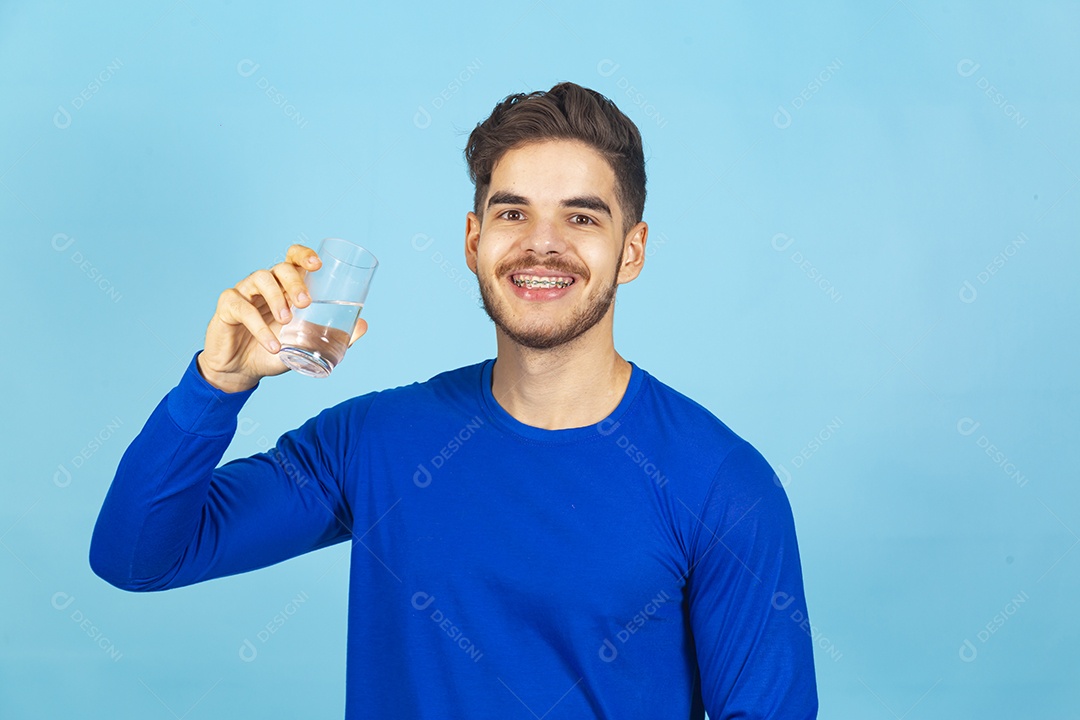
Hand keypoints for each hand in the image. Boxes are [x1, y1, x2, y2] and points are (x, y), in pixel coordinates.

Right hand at [197, 244, 368, 392]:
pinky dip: (259, 327)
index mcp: (284, 286)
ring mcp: (244, 292)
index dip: (304, 255)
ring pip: (261, 278)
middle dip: (295, 281)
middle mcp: (265, 284)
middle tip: (306, 303)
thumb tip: (364, 325)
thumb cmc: (275, 351)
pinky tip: (272, 344)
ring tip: (287, 321)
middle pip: (280, 267)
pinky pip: (243, 309)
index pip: (293, 259)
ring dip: (277, 298)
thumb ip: (333, 335)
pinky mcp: (227, 307)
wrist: (242, 371)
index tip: (317, 265)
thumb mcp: (306, 344)